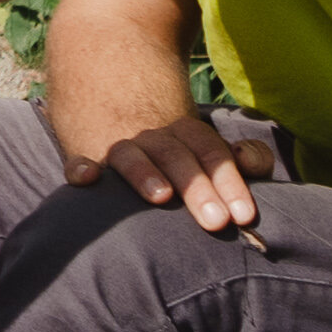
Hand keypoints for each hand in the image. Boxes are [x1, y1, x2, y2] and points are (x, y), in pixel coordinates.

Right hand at [75, 111, 275, 236]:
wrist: (118, 109)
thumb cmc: (179, 153)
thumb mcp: (212, 151)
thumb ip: (244, 158)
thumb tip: (252, 162)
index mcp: (186, 134)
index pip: (211, 152)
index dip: (230, 182)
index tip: (243, 216)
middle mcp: (153, 138)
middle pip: (177, 156)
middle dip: (197, 187)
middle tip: (216, 222)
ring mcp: (119, 147)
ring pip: (131, 154)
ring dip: (145, 173)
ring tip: (161, 197)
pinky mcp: (87, 158)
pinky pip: (78, 160)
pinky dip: (81, 168)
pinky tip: (87, 180)